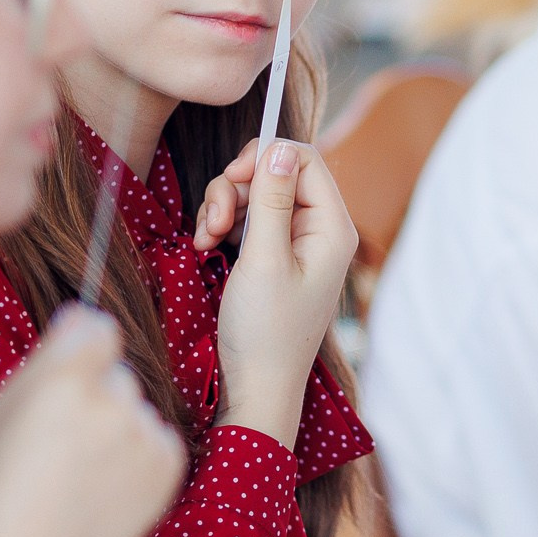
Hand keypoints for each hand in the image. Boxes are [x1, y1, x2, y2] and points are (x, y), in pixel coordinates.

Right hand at [0, 309, 186, 536]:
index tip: (68, 375)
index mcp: (63, 380)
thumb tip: (81, 316)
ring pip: (137, 410)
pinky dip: (139, 459)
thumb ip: (46, 359)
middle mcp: (113, 401)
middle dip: (97, 396)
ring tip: (79, 479)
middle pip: (117, 373)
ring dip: (118, 431)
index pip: (98, 327)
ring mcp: (145, 436)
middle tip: (61, 446)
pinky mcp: (168, 468)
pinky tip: (103, 492)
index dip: (82, 349)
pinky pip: (158, 440)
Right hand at [198, 139, 358, 450]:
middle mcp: (319, 231)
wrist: (256, 388)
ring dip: (223, 208)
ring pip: (255, 195)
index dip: (265, 158)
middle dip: (236, 189)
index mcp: (332, 228)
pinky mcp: (272, 257)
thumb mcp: (264, 259)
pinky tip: (206, 247)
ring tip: (205, 241)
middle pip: (276, 174)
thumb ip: (271, 200)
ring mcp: (295, 244)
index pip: (304, 160)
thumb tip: (279, 148)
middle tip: (213, 222)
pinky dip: (223, 226)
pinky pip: (247, 220)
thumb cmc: (265, 331)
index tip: (232, 178)